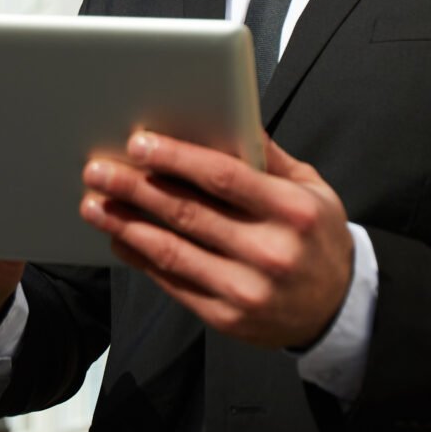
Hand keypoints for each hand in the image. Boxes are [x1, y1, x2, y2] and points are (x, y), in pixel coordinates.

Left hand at [81, 131, 352, 349]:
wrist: (337, 309)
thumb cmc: (318, 237)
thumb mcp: (312, 190)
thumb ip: (269, 156)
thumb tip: (231, 113)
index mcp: (293, 211)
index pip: (225, 178)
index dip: (177, 158)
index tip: (139, 143)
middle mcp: (270, 252)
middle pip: (189, 213)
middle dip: (136, 189)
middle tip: (98, 170)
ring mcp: (246, 290)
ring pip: (172, 251)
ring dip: (126, 224)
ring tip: (93, 203)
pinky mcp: (226, 318)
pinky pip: (174, 282)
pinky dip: (141, 258)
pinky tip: (119, 236)